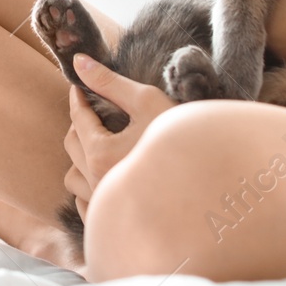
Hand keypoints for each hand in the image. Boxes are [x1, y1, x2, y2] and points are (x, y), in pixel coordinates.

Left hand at [62, 53, 175, 219]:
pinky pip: (84, 205)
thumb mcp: (147, 102)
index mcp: (100, 154)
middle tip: (92, 110)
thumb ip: (110, 82)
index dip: (78, 98)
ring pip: (72, 178)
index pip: (78, 118)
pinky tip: (103, 176)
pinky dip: (86, 188)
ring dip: (78, 158)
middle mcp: (98, 184)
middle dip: (79, 124)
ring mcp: (105, 208)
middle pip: (71, 145)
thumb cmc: (181, 139)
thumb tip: (78, 61)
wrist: (214, 184)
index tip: (80, 86)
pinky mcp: (115, 224)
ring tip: (97, 144)